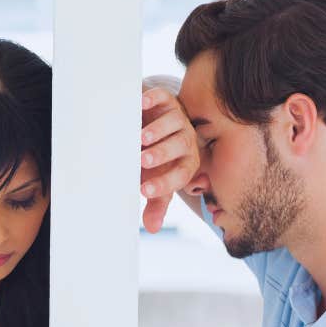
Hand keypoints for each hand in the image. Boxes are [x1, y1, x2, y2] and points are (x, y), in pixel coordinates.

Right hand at [141, 81, 200, 232]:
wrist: (150, 126)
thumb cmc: (153, 158)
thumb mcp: (155, 180)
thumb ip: (156, 201)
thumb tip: (152, 228)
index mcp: (186, 162)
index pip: (180, 174)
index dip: (164, 184)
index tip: (143, 190)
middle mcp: (186, 140)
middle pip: (181, 145)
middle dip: (163, 153)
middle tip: (143, 161)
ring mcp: (177, 118)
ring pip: (174, 122)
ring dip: (158, 130)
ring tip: (141, 138)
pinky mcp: (166, 100)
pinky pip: (164, 98)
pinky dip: (153, 99)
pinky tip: (139, 105)